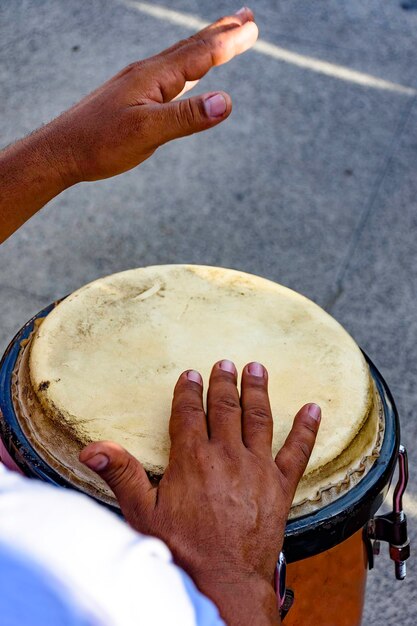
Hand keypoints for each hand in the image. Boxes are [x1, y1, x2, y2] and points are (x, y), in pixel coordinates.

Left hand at [0, 9, 257, 241]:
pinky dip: (186, 64)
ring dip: (205, 44)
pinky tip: (185, 71)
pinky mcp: (131, 96)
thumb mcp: (147, 133)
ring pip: (179, 57)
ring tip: (222, 36)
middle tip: (246, 18)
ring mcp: (137, 83)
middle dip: (221, 31)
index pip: (199, 54)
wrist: (60, 152)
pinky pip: (167, 72)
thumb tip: (227, 101)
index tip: (253, 28)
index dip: (228, 41)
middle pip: (191, 46)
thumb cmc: (100, 144)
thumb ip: (186, 117)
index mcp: (153, 77)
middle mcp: (146, 73)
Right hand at [80, 360, 320, 625]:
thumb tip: (93, 448)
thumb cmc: (182, 550)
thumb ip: (122, 474)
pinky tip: (313, 409)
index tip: (191, 375)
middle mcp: (227, 456)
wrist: (224, 581)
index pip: (190, 413)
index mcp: (193, 459)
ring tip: (257, 369)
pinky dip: (306, 429)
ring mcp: (257, 469)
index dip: (189, 391)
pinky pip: (297, 452)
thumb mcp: (141, 513)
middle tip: (225, 363)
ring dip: (257, 391)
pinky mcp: (280, 486)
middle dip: (224, 382)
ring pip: (259, 419)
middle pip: (225, 408)